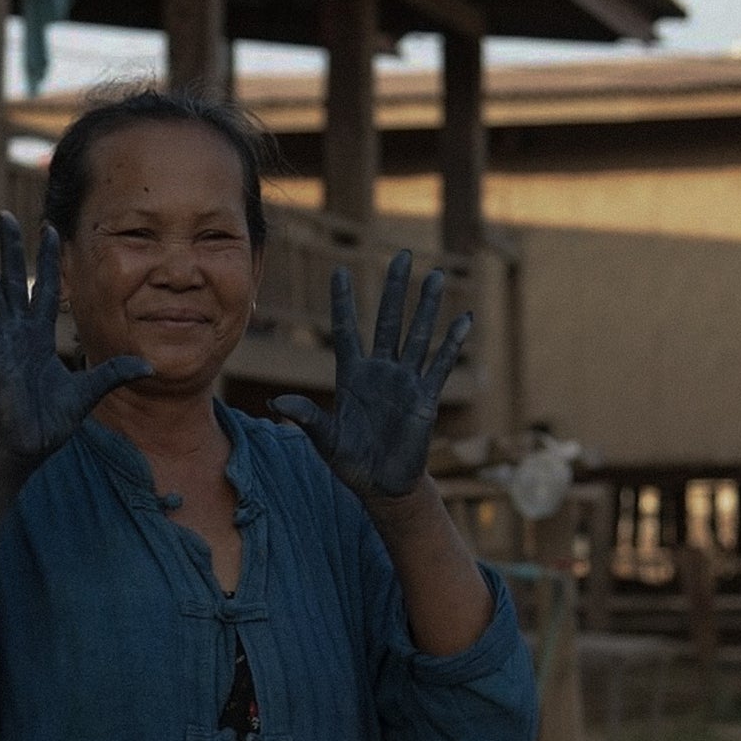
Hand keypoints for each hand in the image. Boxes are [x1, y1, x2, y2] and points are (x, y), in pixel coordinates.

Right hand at [0, 212, 151, 472]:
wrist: (29, 448)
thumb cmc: (52, 421)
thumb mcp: (90, 392)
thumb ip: (115, 373)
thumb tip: (150, 366)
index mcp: (39, 338)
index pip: (45, 290)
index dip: (48, 261)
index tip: (51, 229)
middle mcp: (19, 335)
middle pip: (12, 282)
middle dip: (7, 249)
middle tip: (1, 216)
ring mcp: (4, 346)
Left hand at [271, 253, 469, 498]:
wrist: (381, 486)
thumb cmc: (349, 463)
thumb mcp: (324, 439)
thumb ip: (305, 417)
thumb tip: (276, 402)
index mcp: (351, 376)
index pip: (346, 330)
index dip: (343, 302)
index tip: (340, 271)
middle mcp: (379, 371)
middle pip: (388, 321)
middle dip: (394, 289)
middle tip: (401, 254)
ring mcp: (404, 382)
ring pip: (417, 335)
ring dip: (427, 307)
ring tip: (436, 275)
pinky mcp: (425, 397)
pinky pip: (441, 365)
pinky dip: (453, 343)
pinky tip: (464, 319)